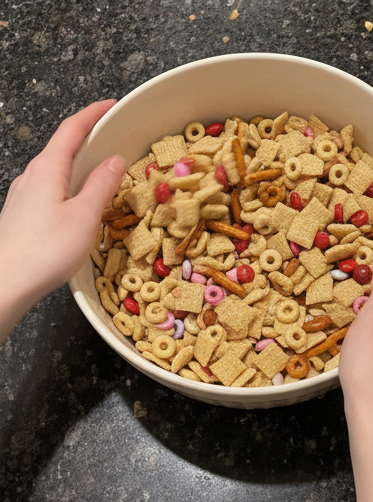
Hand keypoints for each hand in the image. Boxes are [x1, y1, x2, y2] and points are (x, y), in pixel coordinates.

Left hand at [0, 99, 124, 341]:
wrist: (9, 279)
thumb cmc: (48, 248)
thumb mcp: (85, 216)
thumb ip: (101, 186)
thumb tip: (115, 160)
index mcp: (48, 168)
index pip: (71, 130)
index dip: (92, 114)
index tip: (111, 105)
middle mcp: (32, 175)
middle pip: (62, 148)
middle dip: (87, 139)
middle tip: (112, 139)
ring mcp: (24, 194)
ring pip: (56, 170)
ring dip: (79, 166)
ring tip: (102, 172)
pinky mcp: (23, 213)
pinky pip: (50, 189)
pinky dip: (70, 185)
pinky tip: (80, 202)